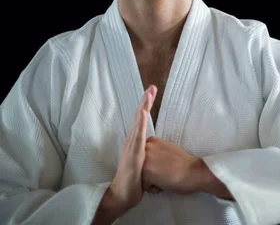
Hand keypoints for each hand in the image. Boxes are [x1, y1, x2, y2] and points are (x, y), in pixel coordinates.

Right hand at [93, 85, 156, 222]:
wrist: (124, 194)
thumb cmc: (135, 179)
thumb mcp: (143, 161)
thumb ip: (146, 151)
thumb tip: (152, 145)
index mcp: (135, 142)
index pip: (141, 120)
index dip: (146, 105)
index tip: (151, 91)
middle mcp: (131, 141)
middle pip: (138, 117)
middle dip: (144, 101)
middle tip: (151, 87)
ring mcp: (131, 147)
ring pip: (138, 124)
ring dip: (142, 109)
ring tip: (147, 95)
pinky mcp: (133, 155)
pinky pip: (137, 138)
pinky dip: (140, 125)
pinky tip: (142, 114)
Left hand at [142, 137, 203, 194]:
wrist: (194, 172)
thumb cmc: (184, 164)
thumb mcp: (169, 149)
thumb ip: (156, 150)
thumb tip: (150, 158)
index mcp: (152, 141)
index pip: (142, 159)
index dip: (153, 165)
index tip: (165, 165)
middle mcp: (146, 148)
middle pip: (139, 168)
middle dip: (150, 173)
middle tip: (165, 171)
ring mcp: (145, 159)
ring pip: (141, 177)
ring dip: (152, 181)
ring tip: (165, 177)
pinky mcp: (146, 172)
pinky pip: (145, 186)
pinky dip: (155, 188)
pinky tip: (165, 182)